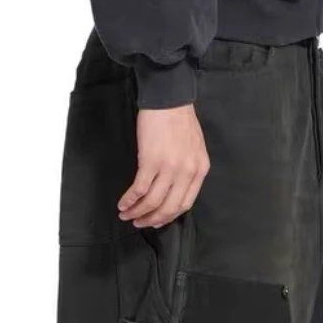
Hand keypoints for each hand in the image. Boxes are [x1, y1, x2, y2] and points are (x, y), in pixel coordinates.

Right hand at [117, 105, 210, 228]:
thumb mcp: (194, 147)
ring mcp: (170, 168)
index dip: (168, 216)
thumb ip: (188, 168)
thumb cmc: (179, 119)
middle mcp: (187, 172)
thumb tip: (174, 187)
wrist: (169, 98)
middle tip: (139, 223)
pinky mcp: (151, 161)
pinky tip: (123, 203)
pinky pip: (139, 189)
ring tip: (127, 215)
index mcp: (200, 169)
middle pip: (169, 208)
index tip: (156, 221)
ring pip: (152, 201)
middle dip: (152, 219)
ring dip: (137, 212)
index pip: (185, 204)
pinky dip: (130, 199)